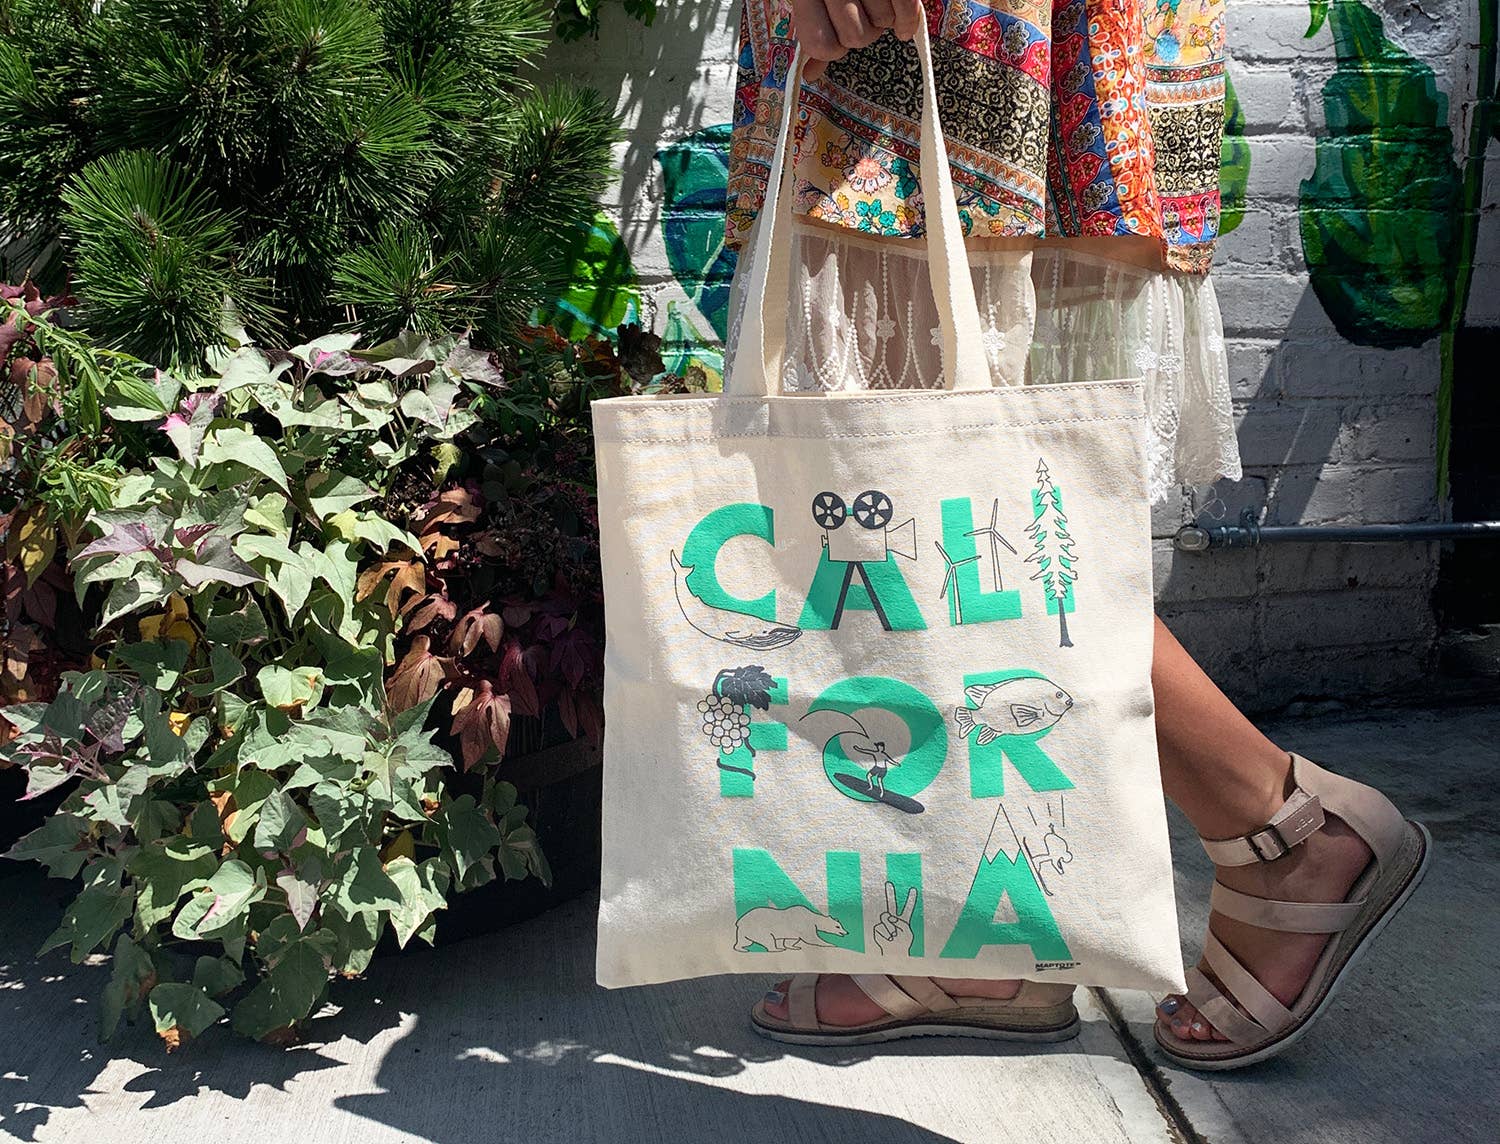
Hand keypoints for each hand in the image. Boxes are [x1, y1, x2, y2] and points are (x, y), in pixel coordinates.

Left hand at [791, 0, 923, 79]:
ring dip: (882, 19)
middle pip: (857, 38)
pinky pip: (905, 9)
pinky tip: (902, 28)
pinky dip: (907, 21)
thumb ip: (814, 32)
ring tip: (874, 1)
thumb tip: (810, 75)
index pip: (823, 46)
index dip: (831, 49)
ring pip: (882, 23)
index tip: (834, 38)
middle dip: (861, 32)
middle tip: (858, 16)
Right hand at [872, 879, 916, 954]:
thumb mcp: (907, 933)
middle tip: (889, 883)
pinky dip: (885, 933)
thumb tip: (889, 917)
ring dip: (889, 926)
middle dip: (890, 894)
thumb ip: (900, 922)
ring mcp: (885, 923)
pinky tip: (888, 938)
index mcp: (904, 921)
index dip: (910, 899)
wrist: (894, 955)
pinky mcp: (877, 928)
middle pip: (891, 904)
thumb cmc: (903, 945)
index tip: (913, 888)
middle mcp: (893, 920)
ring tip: (893, 936)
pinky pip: (880, 927)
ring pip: (885, 916)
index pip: (907, 908)